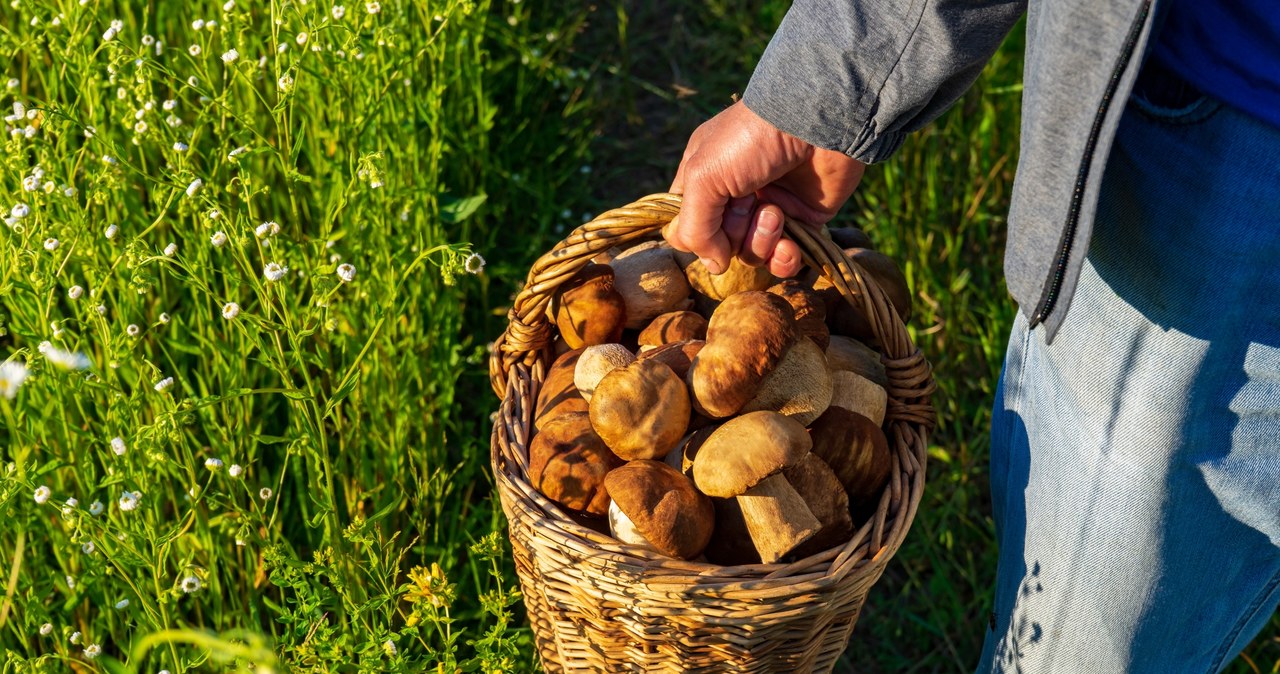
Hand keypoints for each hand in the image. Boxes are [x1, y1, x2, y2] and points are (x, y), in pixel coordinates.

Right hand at [665, 101, 865, 276]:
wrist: (816, 123)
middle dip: (733, 232)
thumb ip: (695, 227)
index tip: (706, 220)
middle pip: (719, 245)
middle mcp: (734, 196)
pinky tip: (789, 245)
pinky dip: (784, 259)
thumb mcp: (704, 176)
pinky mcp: (802, 220)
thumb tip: (714, 266)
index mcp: (704, 178)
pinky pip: (784, 259)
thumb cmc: (751, 140)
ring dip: (761, 240)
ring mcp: (768, 209)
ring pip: (751, 254)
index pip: (685, 225)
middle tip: (748, 203)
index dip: (694, 234)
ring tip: (775, 213)